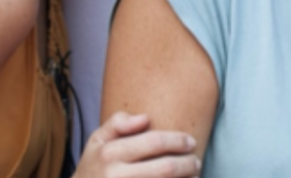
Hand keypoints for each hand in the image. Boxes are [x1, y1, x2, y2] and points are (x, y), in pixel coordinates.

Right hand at [75, 113, 200, 177]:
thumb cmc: (94, 167)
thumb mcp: (96, 141)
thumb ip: (118, 123)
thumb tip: (145, 118)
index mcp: (110, 153)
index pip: (154, 142)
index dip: (177, 141)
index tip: (190, 142)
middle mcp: (116, 176)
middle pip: (165, 169)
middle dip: (188, 164)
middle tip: (196, 162)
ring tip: (193, 176)